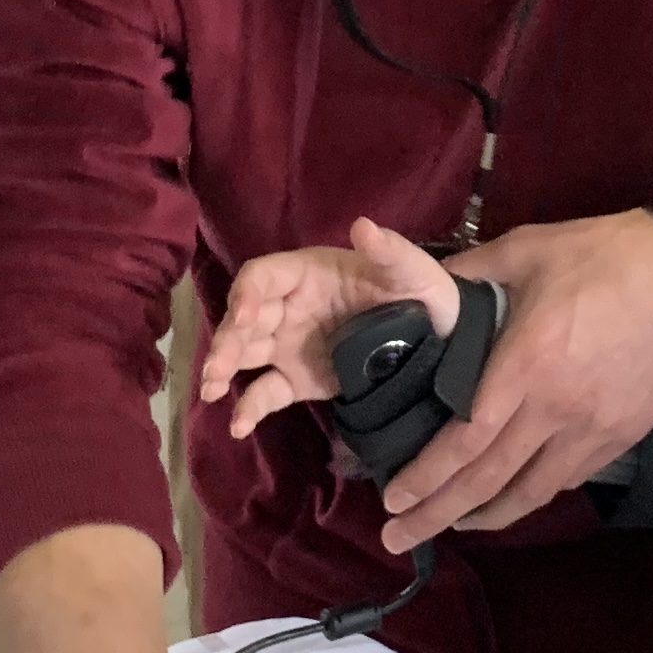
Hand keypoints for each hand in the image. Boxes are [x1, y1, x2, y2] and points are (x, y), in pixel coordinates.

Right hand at [198, 217, 460, 439]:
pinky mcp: (298, 380)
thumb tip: (363, 226)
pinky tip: (237, 426)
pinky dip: (249, 408)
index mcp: (308, 275)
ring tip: (211, 391)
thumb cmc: (421, 293)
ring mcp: (290, 346)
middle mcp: (290, 308)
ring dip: (223, 370)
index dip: (248, 294)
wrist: (441, 340)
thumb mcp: (412, 271)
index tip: (247, 316)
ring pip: (245, 354)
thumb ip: (389, 251)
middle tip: (218, 367)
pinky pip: (266, 392)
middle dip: (228, 340)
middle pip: (245, 318)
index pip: (263, 277)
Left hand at [378, 208, 652, 550]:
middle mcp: (556, 409)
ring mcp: (594, 429)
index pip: (466, 440)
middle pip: (489, 480)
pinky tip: (514, 495)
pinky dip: (533, 493)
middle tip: (399, 537)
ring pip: (532, 491)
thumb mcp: (527, 248)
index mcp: (525, 365)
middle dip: (439, 515)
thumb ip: (471, 271)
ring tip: (454, 527)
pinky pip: (569, 478)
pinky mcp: (624, 434)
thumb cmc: (604, 255)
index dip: (427, 477)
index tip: (394, 498)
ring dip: (488, 516)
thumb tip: (425, 282)